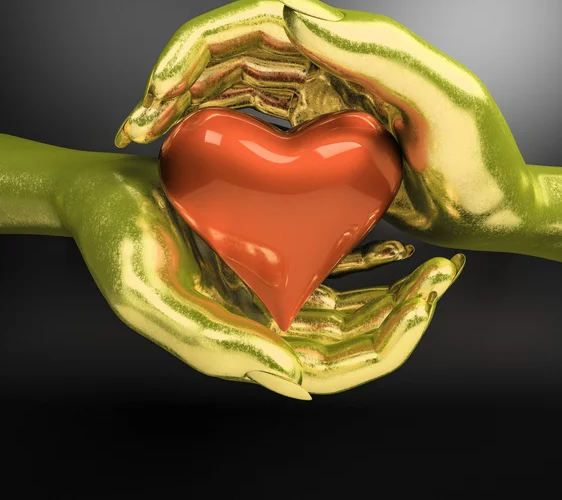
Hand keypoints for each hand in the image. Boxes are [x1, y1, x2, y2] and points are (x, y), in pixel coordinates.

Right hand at [0, 135, 463, 397]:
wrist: (101, 193)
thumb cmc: (113, 240)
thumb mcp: (149, 297)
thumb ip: (216, 346)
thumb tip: (295, 383)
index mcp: (238, 344)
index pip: (332, 365)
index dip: (385, 344)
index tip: (424, 302)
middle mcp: (262, 323)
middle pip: (352, 337)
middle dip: (405, 314)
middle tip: (444, 276)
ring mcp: (268, 290)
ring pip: (351, 306)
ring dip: (395, 290)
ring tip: (434, 264)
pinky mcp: (268, 256)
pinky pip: (329, 267)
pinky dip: (366, 259)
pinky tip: (392, 241)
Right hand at [115, 0, 561, 268]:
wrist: (493, 208)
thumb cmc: (480, 159)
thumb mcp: (440, 96)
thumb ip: (373, 46)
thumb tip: (289, 7)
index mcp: (349, 50)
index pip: (254, 28)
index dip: (196, 50)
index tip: (158, 89)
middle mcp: (327, 71)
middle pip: (232, 59)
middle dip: (174, 83)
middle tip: (135, 125)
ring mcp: (319, 107)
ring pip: (233, 92)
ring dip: (184, 110)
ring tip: (145, 139)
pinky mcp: (317, 143)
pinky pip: (255, 131)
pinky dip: (218, 138)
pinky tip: (191, 158)